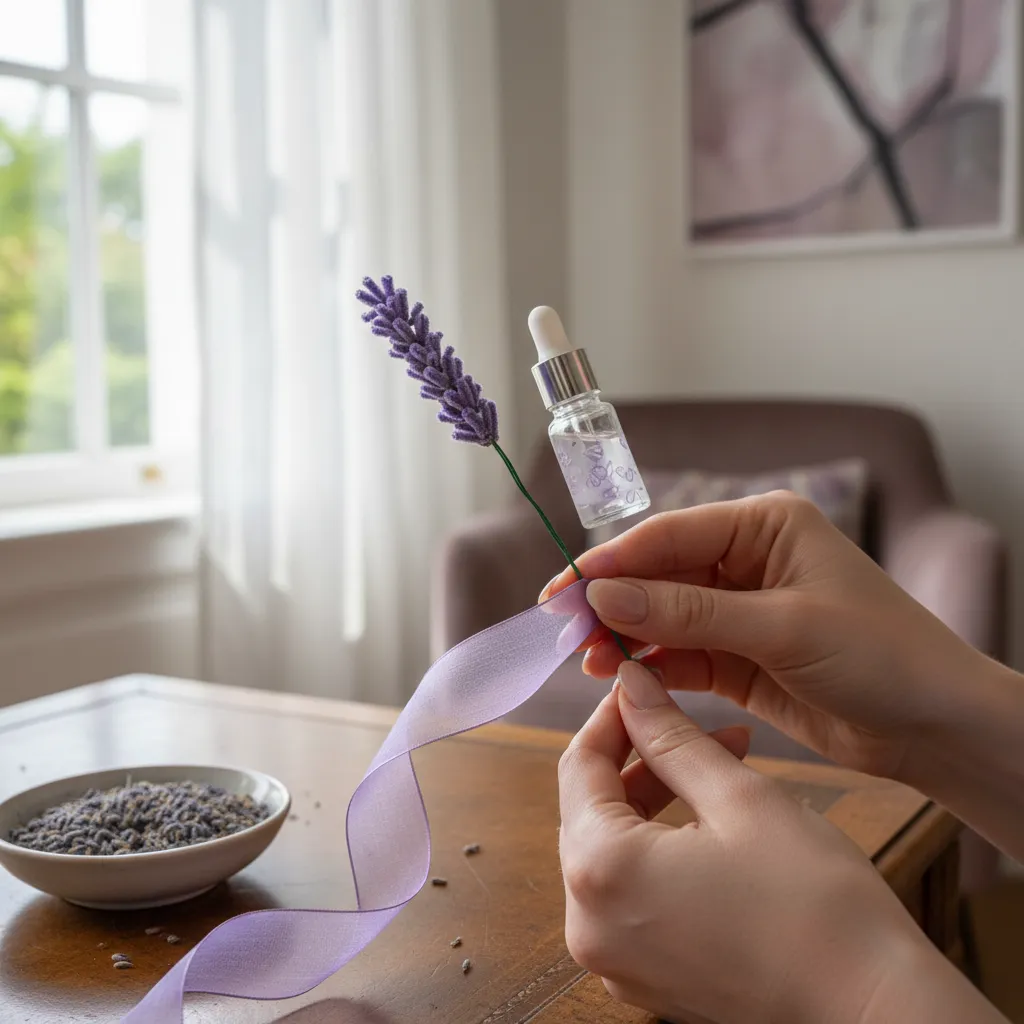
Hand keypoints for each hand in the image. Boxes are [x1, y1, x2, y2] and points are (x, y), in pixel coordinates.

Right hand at [542, 493, 987, 779]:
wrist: (935, 726)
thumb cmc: (879, 655)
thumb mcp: (782, 627)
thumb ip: (689, 611)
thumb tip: (605, 594)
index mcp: (764, 526)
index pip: (669, 535)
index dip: (612, 562)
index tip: (566, 589)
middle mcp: (747, 560)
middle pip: (658, 574)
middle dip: (612, 600)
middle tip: (563, 627)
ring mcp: (741, 610)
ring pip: (663, 616)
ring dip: (625, 635)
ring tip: (586, 658)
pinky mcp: (739, 657)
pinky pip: (681, 653)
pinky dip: (651, 665)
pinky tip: (619, 675)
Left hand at [558, 663, 944, 1023]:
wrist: (874, 1011)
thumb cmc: (816, 905)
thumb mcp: (739, 797)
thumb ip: (672, 737)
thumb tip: (631, 686)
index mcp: (601, 871)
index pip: (578, 766)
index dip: (613, 717)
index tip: (643, 688)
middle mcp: (590, 923)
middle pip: (590, 809)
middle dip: (641, 757)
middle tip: (696, 726)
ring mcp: (615, 959)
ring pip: (613, 849)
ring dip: (657, 799)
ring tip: (720, 766)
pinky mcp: (645, 977)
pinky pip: (632, 893)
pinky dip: (661, 849)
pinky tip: (713, 825)